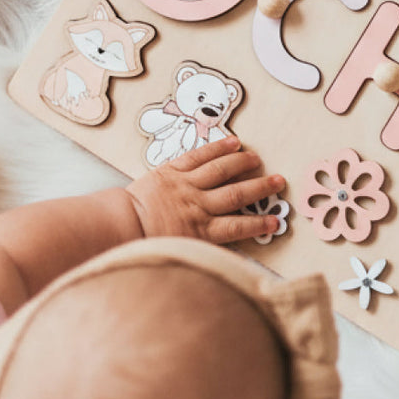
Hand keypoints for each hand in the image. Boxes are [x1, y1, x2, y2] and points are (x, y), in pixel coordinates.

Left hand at [125, 137, 285, 242]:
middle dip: (260, 188)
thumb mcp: (181, 251)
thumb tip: (228, 255)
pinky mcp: (172, 170)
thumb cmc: (147, 242)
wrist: (118, 225)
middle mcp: (197, 207)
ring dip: (243, 164)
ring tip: (258, 160)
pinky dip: (218, 148)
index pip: (237, 227)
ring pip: (221, 171)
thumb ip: (205, 248)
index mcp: (200, 231)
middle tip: (279, 182)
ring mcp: (185, 186)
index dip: (259, 224)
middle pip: (236, 195)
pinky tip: (234, 143)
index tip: (276, 222)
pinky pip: (199, 156)